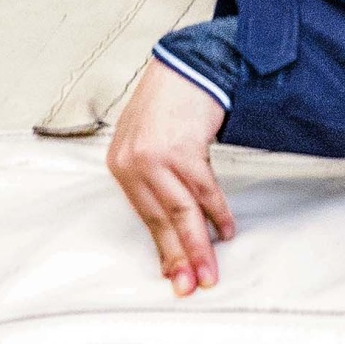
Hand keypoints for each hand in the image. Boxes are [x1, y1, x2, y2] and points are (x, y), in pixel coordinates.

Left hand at [107, 61, 232, 296]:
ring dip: (199, 244)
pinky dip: (216, 212)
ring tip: (209, 269)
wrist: (187, 61)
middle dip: (179, 257)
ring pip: (181, 212)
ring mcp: (157, 157)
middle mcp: (134, 163)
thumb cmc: (169, 98)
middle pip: (161, 220)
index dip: (163, 248)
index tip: (173, 274)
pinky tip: (225, 228)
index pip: (144, 216)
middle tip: (190, 284)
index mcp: (120, 164)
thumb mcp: (146, 137)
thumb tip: (169, 216)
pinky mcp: (182, 148)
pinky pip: (203, 189)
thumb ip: (151, 175)